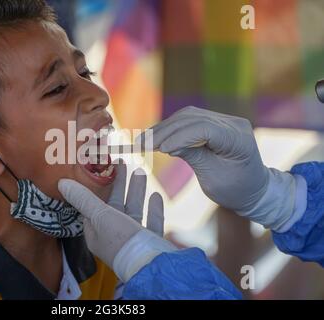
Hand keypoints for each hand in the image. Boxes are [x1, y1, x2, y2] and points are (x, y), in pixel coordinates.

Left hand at [58, 163, 173, 281]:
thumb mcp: (99, 215)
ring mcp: (133, 239)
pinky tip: (156, 195)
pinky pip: (151, 221)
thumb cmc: (121, 240)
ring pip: (134, 209)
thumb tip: (62, 182)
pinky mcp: (151, 241)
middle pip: (116, 204)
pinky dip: (153, 208)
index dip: (97, 187)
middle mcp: (114, 236)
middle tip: (123, 163)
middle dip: (120, 184)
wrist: (150, 264)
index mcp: (97, 232)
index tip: (102, 169)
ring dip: (137, 191)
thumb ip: (83, 198)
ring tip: (141, 172)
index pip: (93, 206)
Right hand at [141, 106, 298, 230]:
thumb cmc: (236, 190)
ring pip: (188, 116)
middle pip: (193, 119)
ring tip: (143, 141)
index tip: (158, 149)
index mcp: (239, 139)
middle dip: (164, 131)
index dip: (178, 136)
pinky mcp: (216, 122)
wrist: (253, 189)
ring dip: (164, 128)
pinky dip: (171, 129)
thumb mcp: (213, 179)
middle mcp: (233, 123)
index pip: (204, 129)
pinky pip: (190, 120)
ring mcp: (225, 120)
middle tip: (140, 144)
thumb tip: (165, 143)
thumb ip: (192, 156)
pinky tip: (156, 138)